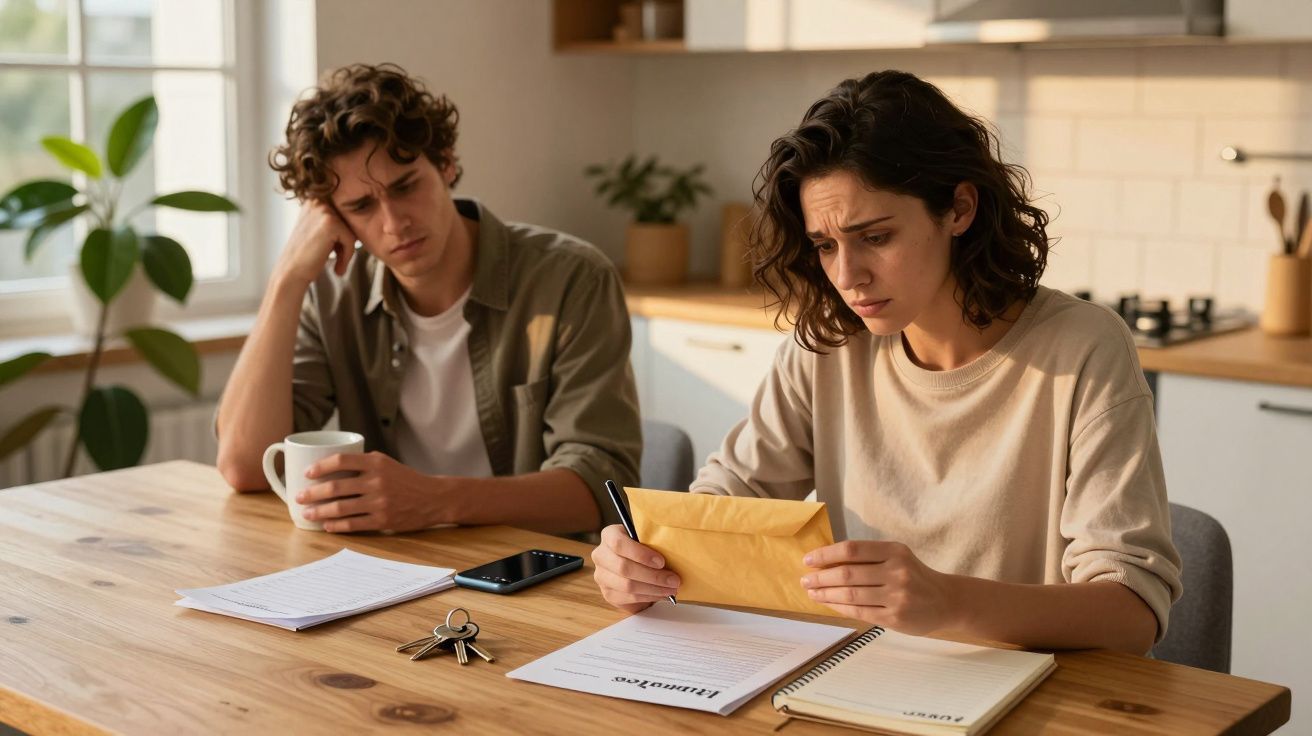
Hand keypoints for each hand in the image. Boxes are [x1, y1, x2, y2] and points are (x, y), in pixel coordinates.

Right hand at [273, 200, 359, 286]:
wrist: (291, 273)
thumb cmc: (307, 255)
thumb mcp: (319, 231)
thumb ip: (335, 220)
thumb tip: (363, 213)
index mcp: (314, 199)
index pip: (345, 214)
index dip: (344, 235)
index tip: (336, 251)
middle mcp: (317, 200)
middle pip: (349, 221)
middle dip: (346, 241)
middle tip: (338, 258)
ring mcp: (323, 210)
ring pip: (352, 230)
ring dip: (347, 249)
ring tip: (337, 263)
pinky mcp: (330, 223)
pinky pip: (351, 239)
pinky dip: (348, 255)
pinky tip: (337, 267)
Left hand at [296, 451, 448, 531]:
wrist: (433, 498)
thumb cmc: (406, 480)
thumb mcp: (387, 464)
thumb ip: (363, 464)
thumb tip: (331, 469)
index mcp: (376, 463)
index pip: (341, 461)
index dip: (320, 467)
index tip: (307, 473)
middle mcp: (377, 481)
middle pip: (336, 487)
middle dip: (312, 494)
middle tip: (299, 497)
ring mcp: (380, 502)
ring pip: (340, 508)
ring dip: (319, 512)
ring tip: (307, 513)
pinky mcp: (383, 520)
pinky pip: (353, 524)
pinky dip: (336, 525)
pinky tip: (327, 525)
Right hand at [591, 524, 680, 613]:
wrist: (633, 563)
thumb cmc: (643, 548)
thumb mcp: (646, 539)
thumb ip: (652, 541)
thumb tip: (673, 550)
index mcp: (609, 535)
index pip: (618, 544)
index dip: (641, 554)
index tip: (661, 562)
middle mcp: (601, 555)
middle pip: (624, 568)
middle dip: (653, 576)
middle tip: (674, 579)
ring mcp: (602, 576)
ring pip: (627, 585)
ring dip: (653, 588)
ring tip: (671, 588)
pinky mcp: (607, 593)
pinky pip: (629, 597)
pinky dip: (648, 596)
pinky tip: (660, 593)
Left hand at [800, 540, 960, 634]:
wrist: (946, 601)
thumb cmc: (914, 576)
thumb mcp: (897, 558)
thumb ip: (868, 558)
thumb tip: (826, 561)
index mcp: (894, 551)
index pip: (852, 550)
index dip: (826, 554)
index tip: (808, 560)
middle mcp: (897, 572)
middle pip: (848, 573)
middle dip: (820, 577)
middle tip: (804, 580)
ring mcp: (896, 596)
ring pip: (850, 594)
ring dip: (825, 594)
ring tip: (811, 592)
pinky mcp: (894, 618)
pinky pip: (859, 612)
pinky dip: (839, 607)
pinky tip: (828, 603)